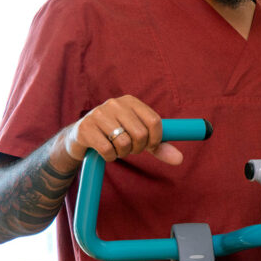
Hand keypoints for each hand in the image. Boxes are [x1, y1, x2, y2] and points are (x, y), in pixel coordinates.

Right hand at [58, 95, 183, 165]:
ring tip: (116, 149)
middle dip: (138, 148)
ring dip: (123, 153)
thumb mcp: (138, 137)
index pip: (155, 121)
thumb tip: (179, 159)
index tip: (149, 146)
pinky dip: (110, 157)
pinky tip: (105, 152)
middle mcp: (115, 104)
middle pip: (141, 134)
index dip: (156, 139)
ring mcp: (98, 114)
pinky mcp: (86, 128)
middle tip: (130, 149)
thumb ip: (159, 146)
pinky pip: (108, 150)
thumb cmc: (115, 135)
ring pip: (125, 143)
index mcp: (131, 101)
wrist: (80, 137)